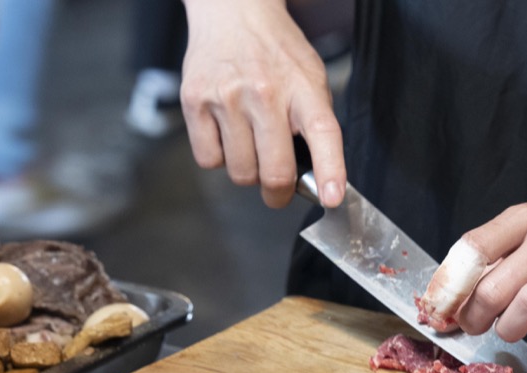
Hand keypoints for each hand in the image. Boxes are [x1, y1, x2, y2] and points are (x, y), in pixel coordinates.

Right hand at [180, 0, 345, 207]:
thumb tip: (316, 179)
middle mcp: (264, 93)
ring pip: (240, 173)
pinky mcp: (195, 102)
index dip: (330, 171)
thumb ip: (316, 125)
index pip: (323, 134)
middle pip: (275, 172)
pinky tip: (228, 136)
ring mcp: (226, 98)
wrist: (233, 12)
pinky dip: (220, 159)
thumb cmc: (277, 54)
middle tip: (280, 189)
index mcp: (303, 89)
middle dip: (279, 193)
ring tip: (252, 146)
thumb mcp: (311, 79)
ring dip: (249, 173)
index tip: (332, 198)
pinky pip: (209, 160)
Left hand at [449, 190, 526, 344]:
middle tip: (474, 325)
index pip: (475, 248)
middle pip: (496, 287)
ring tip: (509, 328)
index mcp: (526, 219)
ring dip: (509, 328)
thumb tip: (454, 292)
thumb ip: (498, 251)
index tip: (443, 305)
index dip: (451, 284)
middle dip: (476, 316)